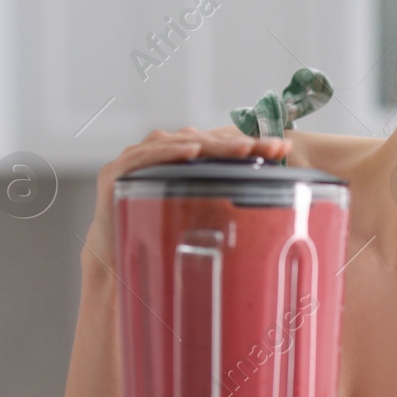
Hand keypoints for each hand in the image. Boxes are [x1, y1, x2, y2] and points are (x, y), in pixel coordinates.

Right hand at [83, 127, 289, 269]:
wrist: (113, 255)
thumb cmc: (160, 235)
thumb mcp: (200, 218)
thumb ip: (226, 206)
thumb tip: (276, 213)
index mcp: (183, 159)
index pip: (222, 146)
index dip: (253, 145)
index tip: (283, 148)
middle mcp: (162, 151)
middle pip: (207, 141)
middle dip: (241, 143)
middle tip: (270, 148)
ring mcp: (139, 158)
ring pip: (182, 143)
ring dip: (213, 145)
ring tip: (242, 148)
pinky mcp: (118, 171)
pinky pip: (147, 156)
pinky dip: (170, 152)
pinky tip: (193, 152)